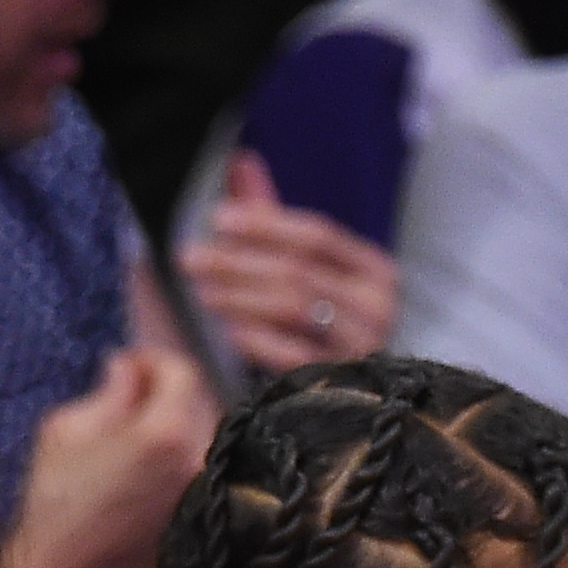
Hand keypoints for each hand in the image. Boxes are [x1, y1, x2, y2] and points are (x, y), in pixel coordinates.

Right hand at [0, 345, 217, 567]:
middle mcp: (195, 455)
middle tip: (128, 389)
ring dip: (171, 419)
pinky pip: (193, 461)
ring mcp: (198, 484)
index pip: (181, 371)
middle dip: (163, 389)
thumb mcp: (67, 428)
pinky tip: (142, 457)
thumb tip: (126, 367)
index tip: (130, 361)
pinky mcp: (193, 507)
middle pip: (196, 400)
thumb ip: (108, 391)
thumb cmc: (54, 500)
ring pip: (197, 431)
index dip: (154, 359)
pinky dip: (174, 449)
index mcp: (166, 429)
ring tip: (132, 425)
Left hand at [177, 151, 397, 375]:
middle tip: (189, 256)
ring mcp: (364, 345)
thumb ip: (269, 218)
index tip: (216, 219)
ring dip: (240, 295)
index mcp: (373, 269)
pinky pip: (294, 354)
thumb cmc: (310, 328)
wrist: (334, 409)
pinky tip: (226, 329)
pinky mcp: (341, 382)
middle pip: (301, 269)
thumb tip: (239, 159)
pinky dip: (257, 338)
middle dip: (239, 261)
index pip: (318, 235)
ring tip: (200, 291)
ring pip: (295, 307)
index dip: (265, 224)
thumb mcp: (293, 268)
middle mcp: (378, 304)